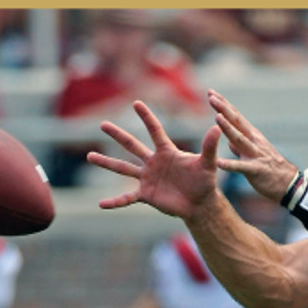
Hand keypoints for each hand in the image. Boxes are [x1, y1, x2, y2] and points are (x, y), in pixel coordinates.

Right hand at [88, 101, 221, 219]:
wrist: (200, 204)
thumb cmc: (204, 182)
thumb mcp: (207, 164)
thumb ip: (209, 146)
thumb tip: (218, 126)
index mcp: (167, 152)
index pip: (155, 131)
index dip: (147, 117)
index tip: (136, 103)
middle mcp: (153, 163)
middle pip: (132, 146)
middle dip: (117, 135)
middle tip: (102, 124)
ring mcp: (147, 179)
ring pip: (123, 168)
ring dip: (106, 163)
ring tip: (89, 156)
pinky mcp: (146, 195)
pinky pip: (127, 198)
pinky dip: (115, 202)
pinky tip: (101, 204)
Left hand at [207, 89, 297, 201]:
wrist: (289, 184)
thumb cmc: (269, 169)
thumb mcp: (253, 154)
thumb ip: (239, 147)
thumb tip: (229, 140)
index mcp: (252, 136)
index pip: (236, 117)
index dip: (224, 104)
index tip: (212, 92)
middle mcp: (254, 141)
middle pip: (237, 122)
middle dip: (224, 108)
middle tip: (211, 96)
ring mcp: (255, 154)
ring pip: (240, 139)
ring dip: (228, 128)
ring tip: (217, 117)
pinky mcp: (256, 170)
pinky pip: (241, 167)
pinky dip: (230, 165)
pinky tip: (218, 162)